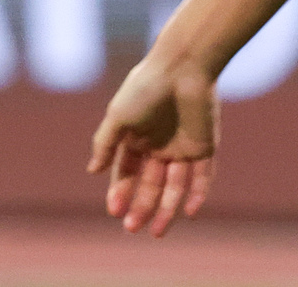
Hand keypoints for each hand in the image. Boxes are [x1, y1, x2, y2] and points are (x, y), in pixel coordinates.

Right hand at [87, 54, 219, 234]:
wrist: (183, 66)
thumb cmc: (146, 87)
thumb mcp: (119, 115)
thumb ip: (106, 142)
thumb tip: (92, 170)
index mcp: (136, 138)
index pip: (126, 173)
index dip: (120, 192)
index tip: (114, 210)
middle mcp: (159, 146)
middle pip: (149, 185)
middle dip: (140, 206)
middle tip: (132, 227)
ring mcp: (183, 147)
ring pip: (175, 186)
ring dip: (166, 209)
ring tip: (156, 231)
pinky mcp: (205, 145)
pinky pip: (203, 176)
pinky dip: (197, 194)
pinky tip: (188, 212)